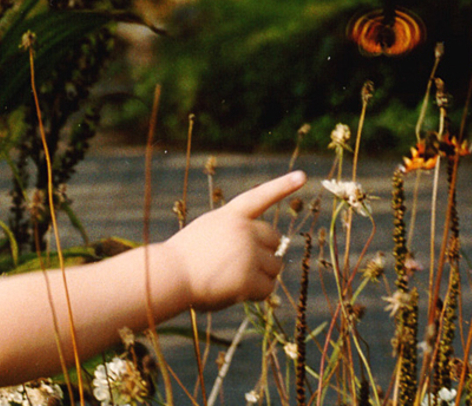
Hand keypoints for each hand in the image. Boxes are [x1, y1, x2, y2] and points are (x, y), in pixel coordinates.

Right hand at [159, 171, 305, 310]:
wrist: (168, 276)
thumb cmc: (182, 260)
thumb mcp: (206, 234)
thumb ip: (234, 235)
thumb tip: (270, 257)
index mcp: (229, 216)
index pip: (260, 197)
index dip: (282, 186)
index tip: (302, 176)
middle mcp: (243, 229)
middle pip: (274, 239)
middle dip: (265, 253)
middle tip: (241, 267)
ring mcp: (248, 252)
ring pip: (274, 266)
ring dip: (259, 276)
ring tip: (230, 280)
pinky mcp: (249, 276)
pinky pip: (267, 288)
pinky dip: (254, 294)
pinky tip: (232, 292)